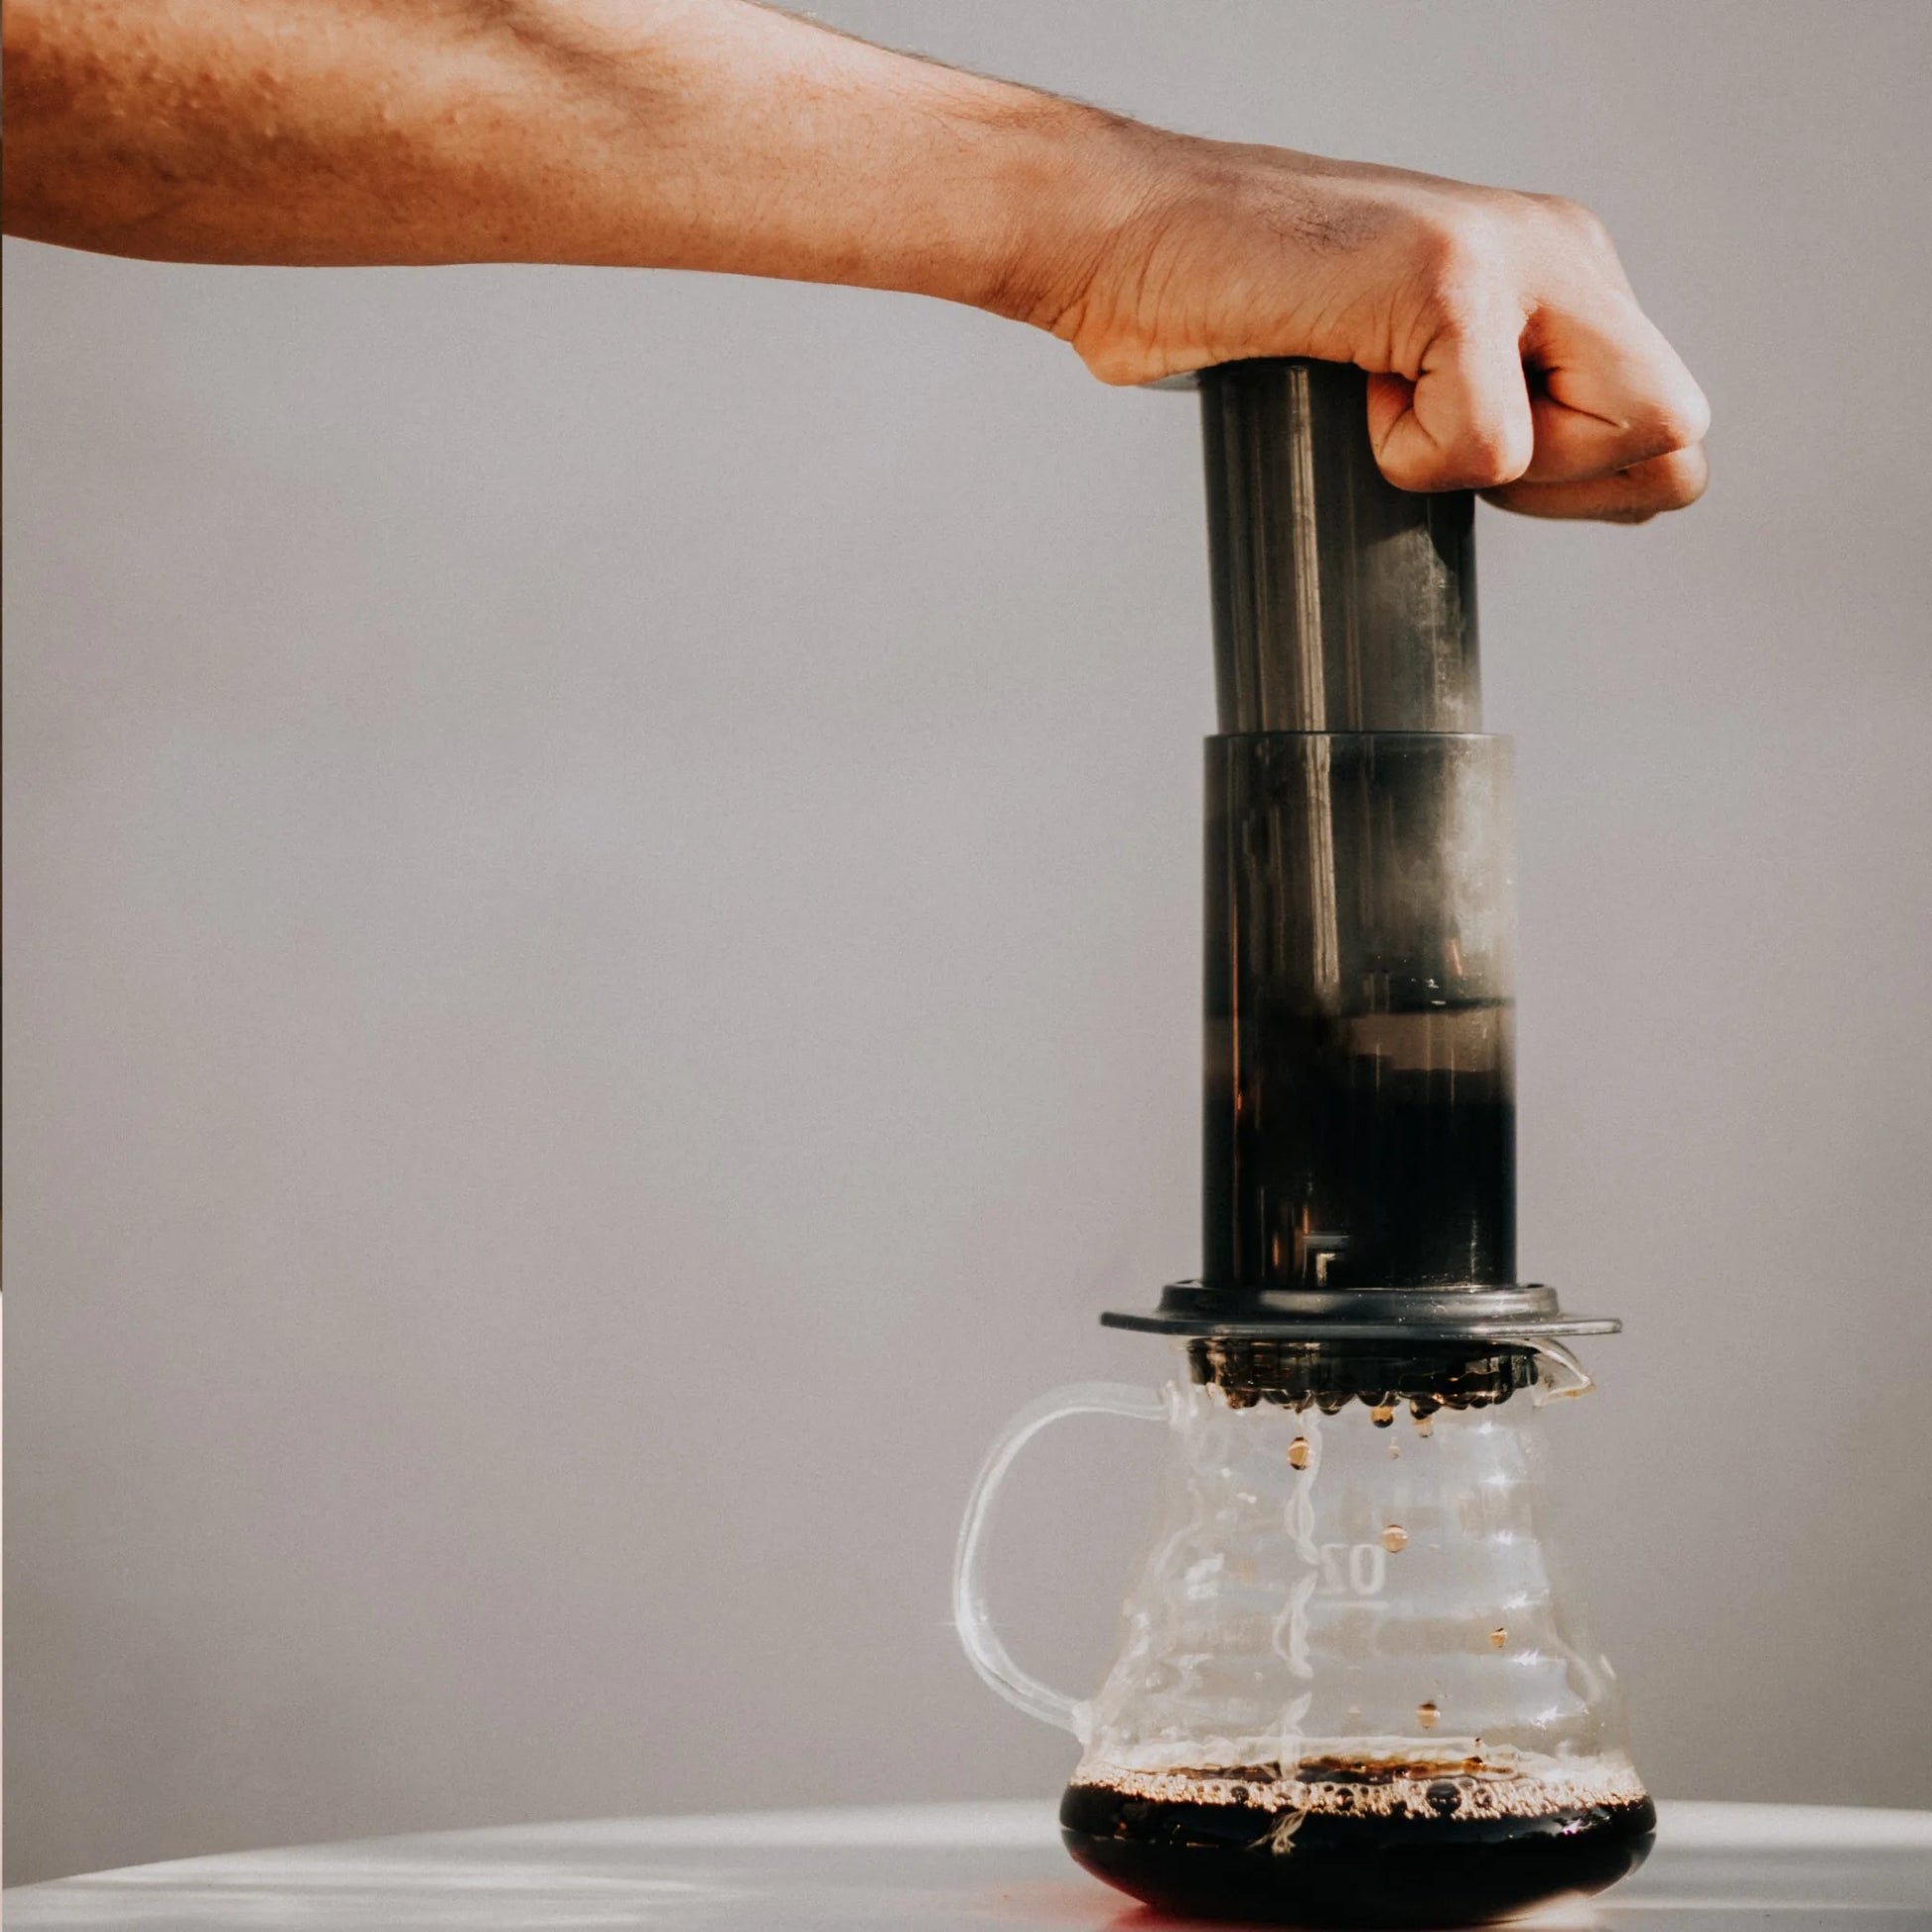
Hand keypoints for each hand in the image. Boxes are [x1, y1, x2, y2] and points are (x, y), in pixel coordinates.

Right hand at [1045, 134, 1708, 520]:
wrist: (1123, 243)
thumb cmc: (1234, 317)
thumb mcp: (1402, 370)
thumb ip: (1511, 406)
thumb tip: (1634, 491)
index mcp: (1560, 270)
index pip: (1667, 425)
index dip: (1584, 488)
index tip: (1472, 462)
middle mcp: (1559, 248)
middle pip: (1671, 433)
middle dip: (1558, 485)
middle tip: (1437, 435)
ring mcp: (1514, 253)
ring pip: (1600, 438)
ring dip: (1476, 465)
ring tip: (1378, 388)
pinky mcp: (1450, 277)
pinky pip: (1485, 445)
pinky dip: (1401, 454)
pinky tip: (1346, 374)